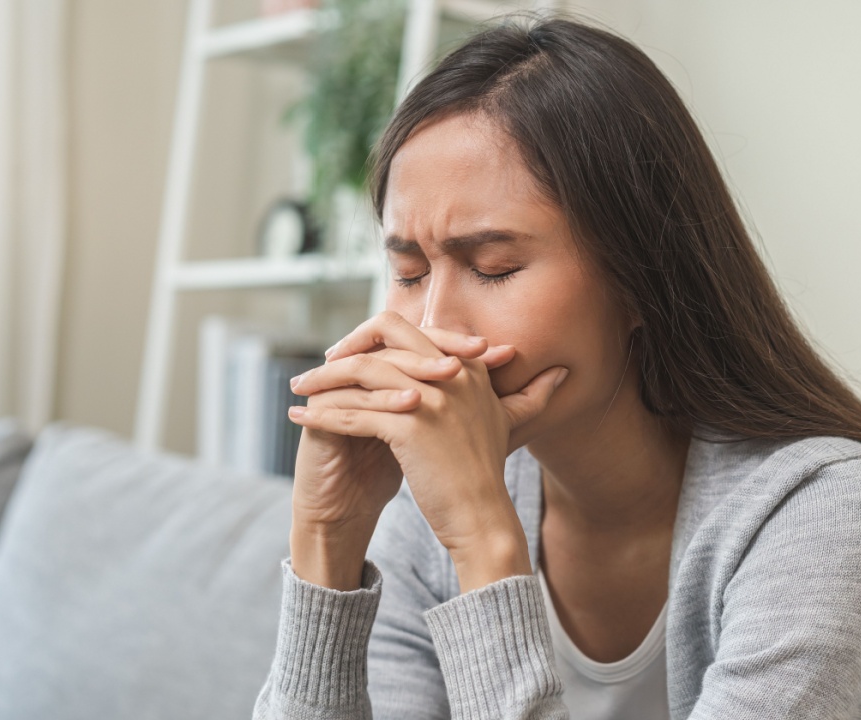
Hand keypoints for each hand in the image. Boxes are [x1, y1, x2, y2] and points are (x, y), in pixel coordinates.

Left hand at [289, 311, 568, 585]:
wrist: (482, 518)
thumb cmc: (484, 474)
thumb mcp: (505, 422)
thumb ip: (530, 395)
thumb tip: (562, 374)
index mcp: (466, 368)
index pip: (413, 329)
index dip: (377, 336)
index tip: (352, 353)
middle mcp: (450, 374)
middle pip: (385, 333)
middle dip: (347, 344)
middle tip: (320, 364)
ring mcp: (431, 399)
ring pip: (362, 370)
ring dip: (324, 378)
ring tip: (298, 389)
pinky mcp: (410, 428)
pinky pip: (354, 411)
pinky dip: (321, 413)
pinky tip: (298, 419)